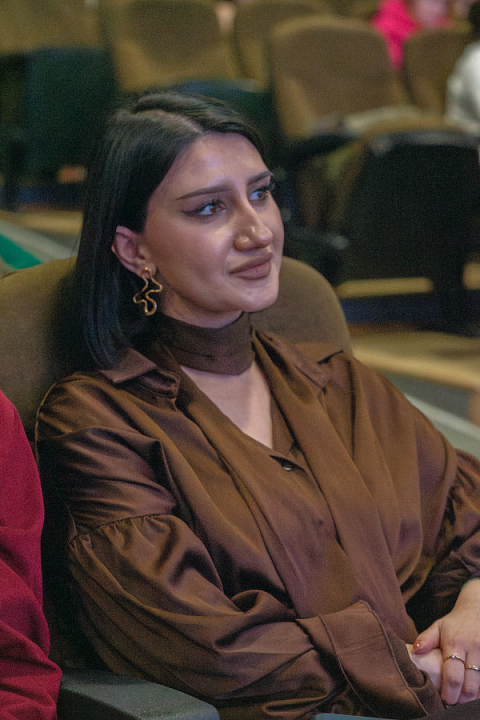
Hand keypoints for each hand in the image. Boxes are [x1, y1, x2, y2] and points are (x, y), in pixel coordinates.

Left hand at [413, 579, 479, 704]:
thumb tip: (415, 650)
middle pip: (470, 684)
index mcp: (455, 643)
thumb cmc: (454, 624)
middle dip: (461, 699)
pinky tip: (473, 693)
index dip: (449, 691)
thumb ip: (426, 639)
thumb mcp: (438, 626)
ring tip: (463, 701)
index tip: (444, 700)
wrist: (476, 611)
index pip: (453, 674)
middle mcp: (473, 650)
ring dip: (472, 697)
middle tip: (453, 704)